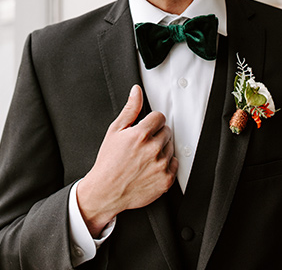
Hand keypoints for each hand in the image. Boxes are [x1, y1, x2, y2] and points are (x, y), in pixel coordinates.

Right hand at [76, 85, 177, 236]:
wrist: (106, 191)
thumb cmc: (109, 162)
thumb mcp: (115, 131)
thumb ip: (130, 109)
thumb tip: (136, 91)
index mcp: (141, 134)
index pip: (159, 117)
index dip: (151, 122)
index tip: (145, 129)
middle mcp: (153, 149)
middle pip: (167, 131)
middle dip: (156, 135)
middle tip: (142, 144)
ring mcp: (160, 165)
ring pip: (171, 147)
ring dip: (161, 149)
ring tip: (145, 157)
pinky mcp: (166, 180)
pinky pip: (175, 164)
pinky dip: (166, 164)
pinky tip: (151, 167)